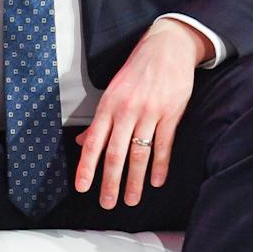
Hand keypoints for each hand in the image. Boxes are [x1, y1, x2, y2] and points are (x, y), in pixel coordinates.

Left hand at [74, 20, 210, 208]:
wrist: (167, 48)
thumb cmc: (136, 71)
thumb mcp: (111, 92)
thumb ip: (99, 121)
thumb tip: (82, 142)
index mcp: (108, 106)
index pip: (94, 143)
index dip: (87, 167)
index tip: (82, 187)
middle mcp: (127, 111)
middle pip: (116, 154)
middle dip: (111, 182)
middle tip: (107, 203)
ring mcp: (150, 113)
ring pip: (139, 154)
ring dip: (134, 181)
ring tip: (130, 200)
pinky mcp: (171, 114)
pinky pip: (164, 145)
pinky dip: (159, 166)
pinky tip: (156, 182)